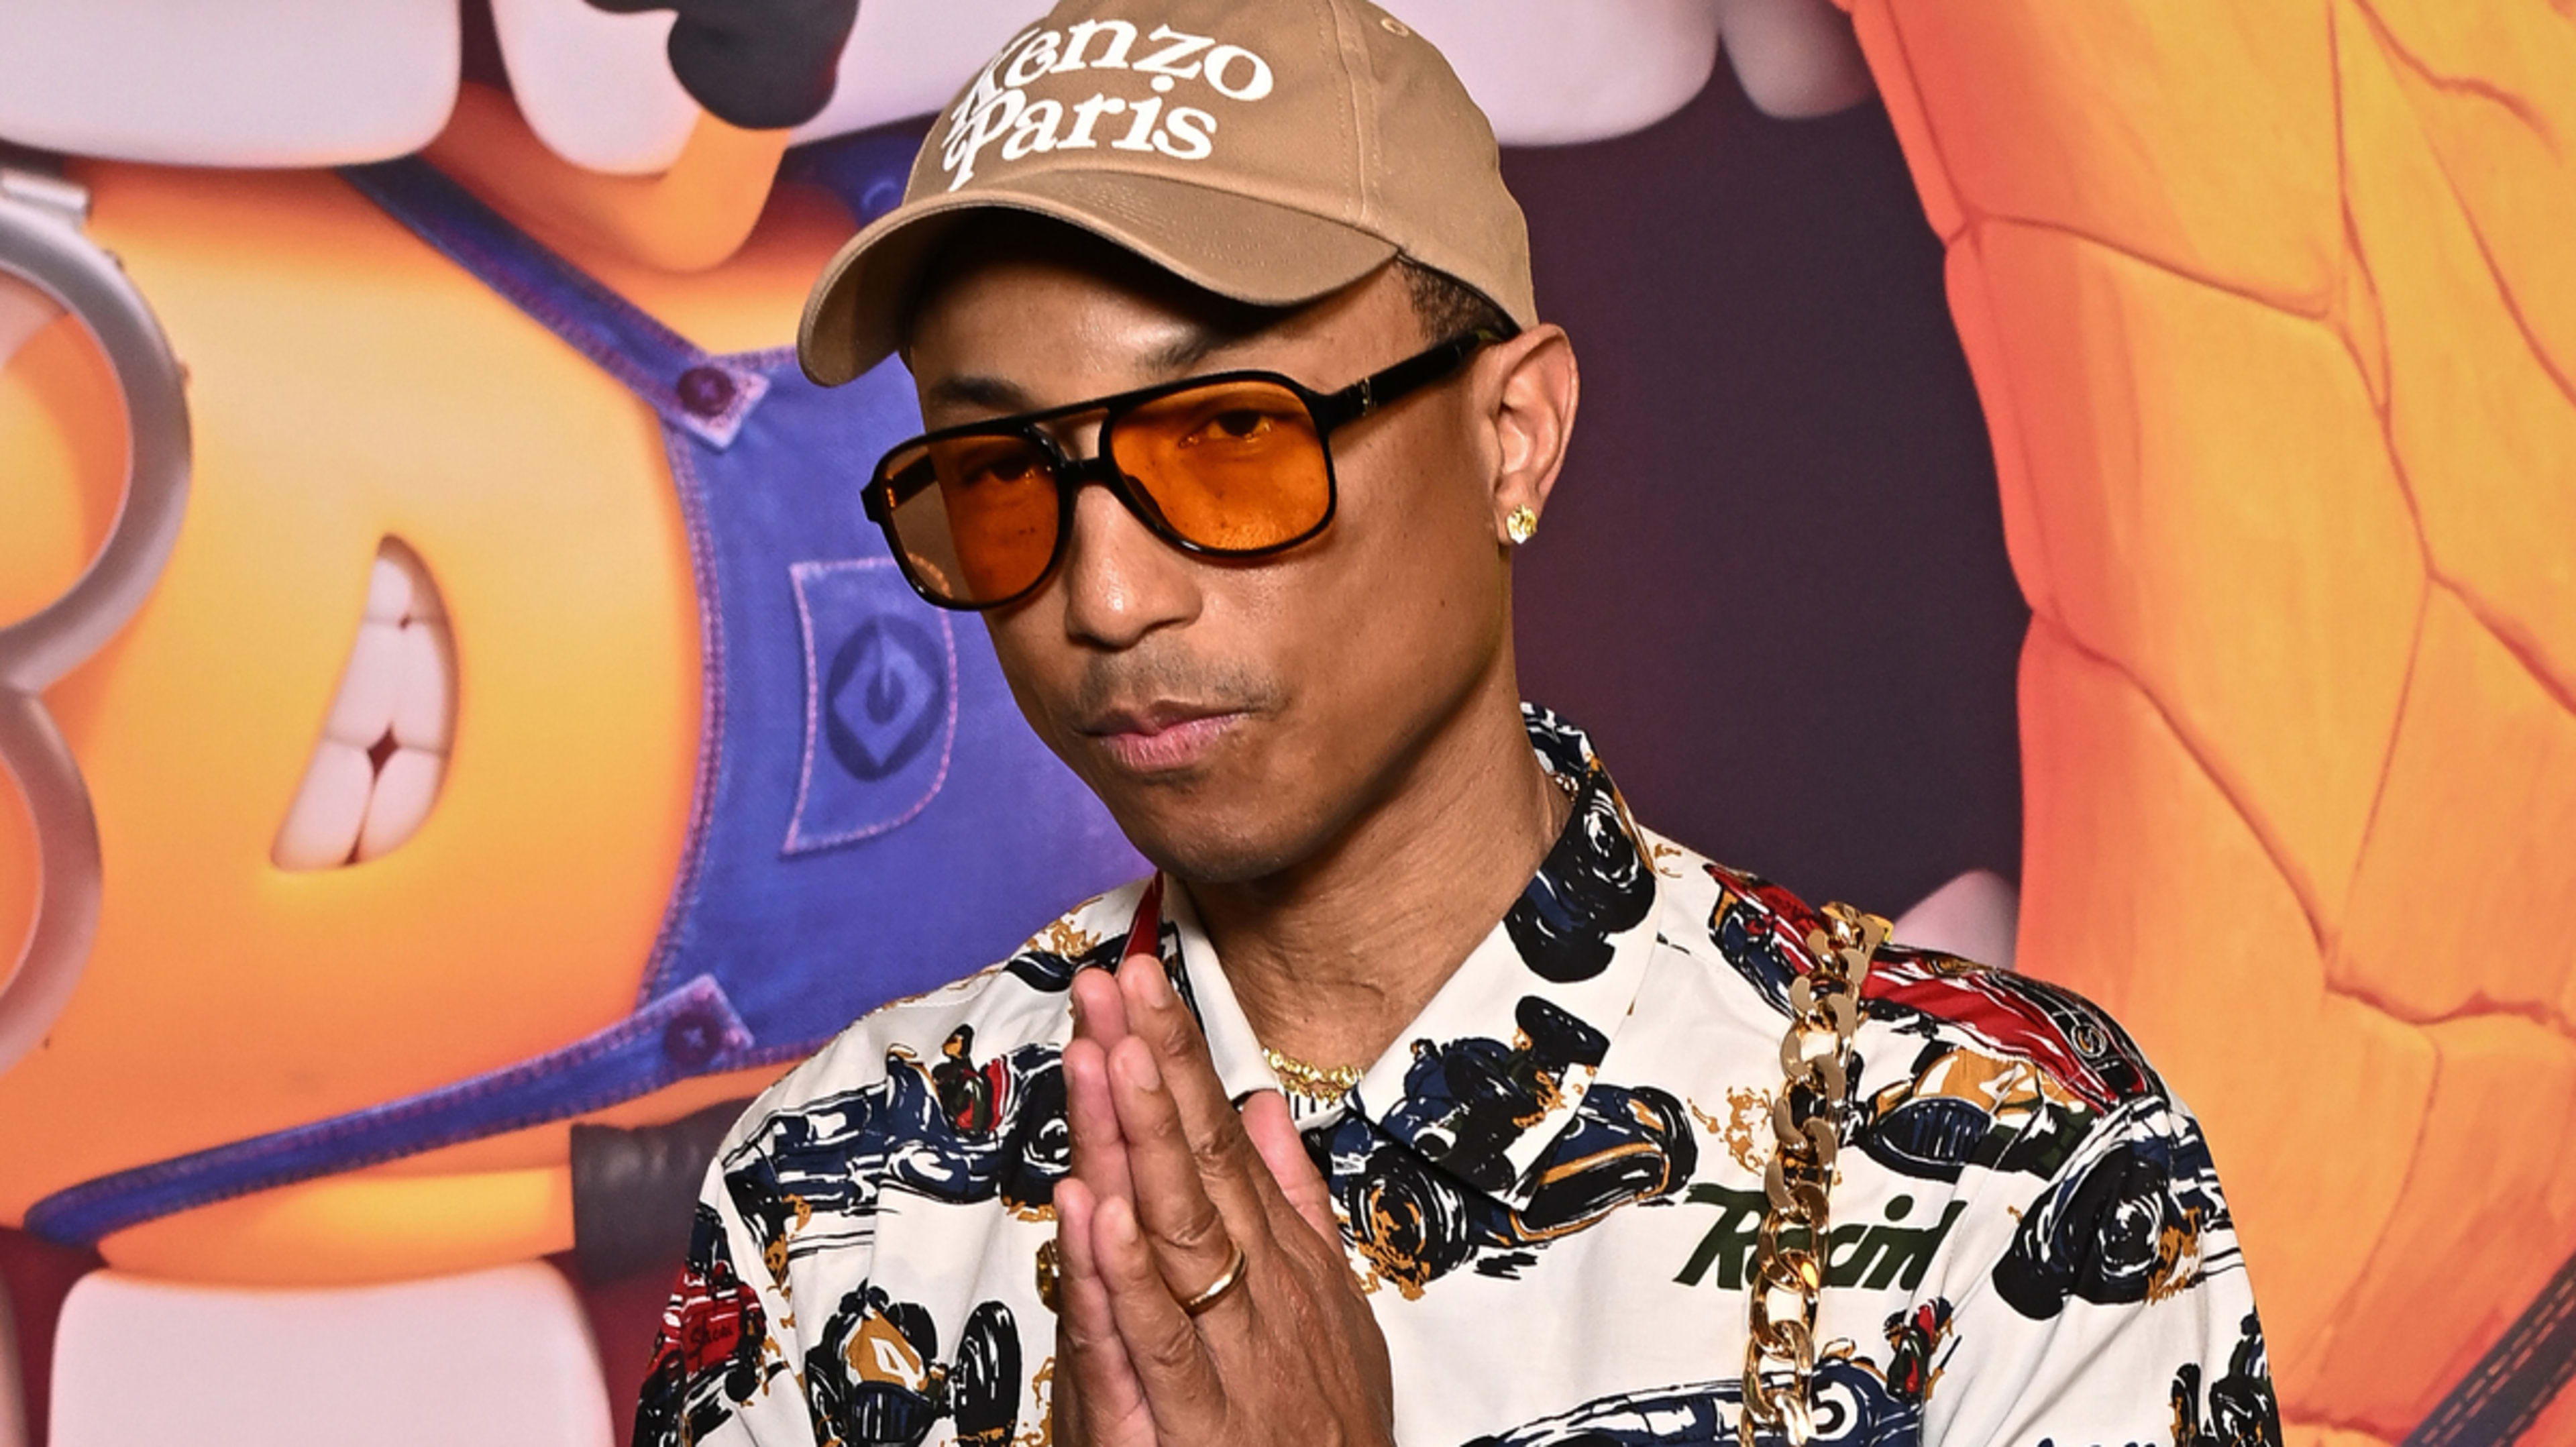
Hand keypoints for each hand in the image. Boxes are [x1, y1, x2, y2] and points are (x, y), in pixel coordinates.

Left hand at [1050, 912, 1393, 1446]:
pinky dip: (1126, 1275)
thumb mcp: (1331, 1307)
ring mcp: (1229, 1354)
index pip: (1220, 1136)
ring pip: (1179, 1232)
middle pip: (1199, 1163)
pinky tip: (1099, 1211)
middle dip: (1156, 1066)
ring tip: (1114, 1056)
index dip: (1179, 1055)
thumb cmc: (1325, 1426)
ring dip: (1142, 1141)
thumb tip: (1264, 1109)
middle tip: (1119, 982)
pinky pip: (1155, 1339)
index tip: (1143, 978)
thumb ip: (1293, 1205)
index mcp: (1279, 1259)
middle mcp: (1258, 1290)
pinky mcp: (1193, 1424)